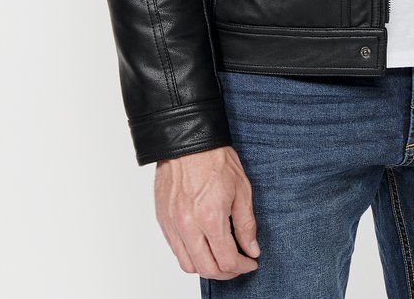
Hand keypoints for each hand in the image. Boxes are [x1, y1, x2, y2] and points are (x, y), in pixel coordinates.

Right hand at [154, 145, 260, 279]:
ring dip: (206, 267)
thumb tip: (251, 249)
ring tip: (220, 258)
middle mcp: (188, 226)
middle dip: (226, 273)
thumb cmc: (214, 158)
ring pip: (188, 265)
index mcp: (211, 218)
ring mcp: (172, 224)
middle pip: (207, 269)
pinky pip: (175, 250)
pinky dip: (190, 255)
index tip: (250, 262)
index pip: (227, 260)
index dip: (242, 266)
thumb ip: (246, 224)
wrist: (187, 139)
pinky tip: (203, 246)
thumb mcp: (242, 188)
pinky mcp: (162, 219)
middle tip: (238, 265)